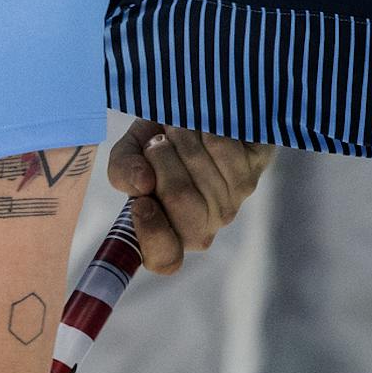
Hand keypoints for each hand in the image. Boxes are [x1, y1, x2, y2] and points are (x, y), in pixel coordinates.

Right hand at [106, 121, 272, 274]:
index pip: (164, 258)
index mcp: (165, 231)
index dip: (152, 234)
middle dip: (161, 158)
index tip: (141, 202)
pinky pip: (223, 151)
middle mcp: (200, 227)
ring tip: (179, 128)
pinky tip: (203, 126)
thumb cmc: (164, 140)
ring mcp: (228, 205)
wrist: (206, 115)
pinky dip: (206, 129)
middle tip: (158, 141)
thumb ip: (122, 170)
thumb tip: (140, 184)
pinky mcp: (249, 177)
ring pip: (200, 170)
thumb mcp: (132, 151)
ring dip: (182, 137)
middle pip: (179, 198)